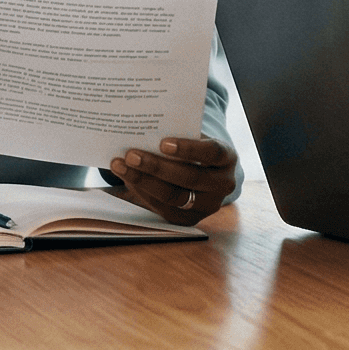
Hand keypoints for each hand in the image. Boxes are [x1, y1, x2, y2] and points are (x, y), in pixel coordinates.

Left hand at [109, 137, 235, 223]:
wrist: (205, 173)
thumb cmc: (194, 148)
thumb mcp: (195, 138)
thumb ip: (178, 134)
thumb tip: (144, 130)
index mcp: (227, 158)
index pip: (212, 153)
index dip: (189, 148)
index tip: (162, 143)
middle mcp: (223, 185)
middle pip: (190, 178)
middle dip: (157, 167)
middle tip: (131, 155)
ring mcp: (207, 205)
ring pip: (174, 196)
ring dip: (144, 181)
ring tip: (121, 166)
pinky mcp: (189, 219)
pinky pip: (164, 208)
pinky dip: (142, 192)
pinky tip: (127, 179)